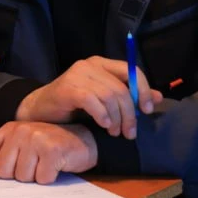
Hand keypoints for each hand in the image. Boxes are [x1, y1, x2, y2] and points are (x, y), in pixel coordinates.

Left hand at [0, 122, 97, 184]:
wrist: (84, 138)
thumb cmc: (50, 145)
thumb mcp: (25, 144)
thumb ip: (4, 154)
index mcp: (9, 130)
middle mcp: (19, 132)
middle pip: (3, 172)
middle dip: (18, 174)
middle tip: (34, 163)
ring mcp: (35, 139)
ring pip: (22, 178)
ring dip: (35, 177)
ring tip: (46, 163)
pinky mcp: (51, 150)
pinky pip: (41, 179)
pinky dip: (49, 178)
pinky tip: (56, 166)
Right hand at [16, 56, 162, 138]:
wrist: (39, 111)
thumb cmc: (72, 106)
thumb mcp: (104, 101)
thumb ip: (129, 97)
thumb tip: (158, 98)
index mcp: (101, 64)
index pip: (132, 70)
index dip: (144, 90)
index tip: (147, 111)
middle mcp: (90, 65)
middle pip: (122, 88)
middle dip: (130, 114)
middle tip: (130, 133)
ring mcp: (77, 74)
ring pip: (110, 96)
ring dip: (117, 119)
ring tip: (115, 132)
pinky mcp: (67, 87)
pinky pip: (93, 101)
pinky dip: (102, 115)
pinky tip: (103, 125)